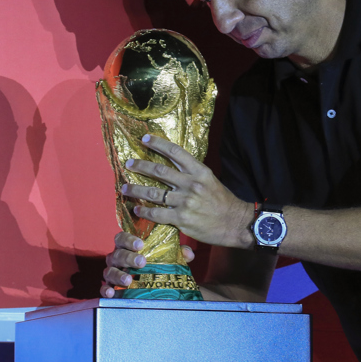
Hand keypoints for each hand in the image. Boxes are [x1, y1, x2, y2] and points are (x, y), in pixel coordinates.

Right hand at [100, 230, 195, 297]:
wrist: (150, 280)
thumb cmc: (155, 262)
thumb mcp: (167, 256)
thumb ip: (177, 252)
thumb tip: (189, 254)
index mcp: (127, 246)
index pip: (122, 237)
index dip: (129, 240)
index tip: (141, 245)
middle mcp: (117, 257)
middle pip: (117, 254)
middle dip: (129, 258)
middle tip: (142, 262)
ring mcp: (112, 271)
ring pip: (109, 270)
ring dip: (118, 274)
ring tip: (129, 279)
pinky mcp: (109, 286)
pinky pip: (103, 288)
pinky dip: (105, 290)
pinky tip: (112, 293)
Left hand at [122, 134, 254, 249]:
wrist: (235, 223)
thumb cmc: (223, 202)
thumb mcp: (210, 181)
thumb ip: (192, 174)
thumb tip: (174, 168)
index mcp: (200, 171)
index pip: (176, 152)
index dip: (158, 143)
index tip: (144, 138)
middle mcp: (191, 184)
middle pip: (160, 170)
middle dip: (141, 165)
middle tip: (129, 163)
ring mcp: (186, 202)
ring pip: (154, 193)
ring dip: (136, 189)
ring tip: (125, 188)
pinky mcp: (182, 219)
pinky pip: (157, 214)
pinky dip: (145, 211)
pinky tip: (137, 209)